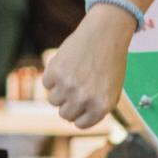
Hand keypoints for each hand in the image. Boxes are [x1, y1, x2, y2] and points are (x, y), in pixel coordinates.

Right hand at [41, 3, 135, 127]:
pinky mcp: (55, 72)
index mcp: (102, 106)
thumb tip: (75, 121)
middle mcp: (85, 99)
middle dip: (68, 102)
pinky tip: (67, 64)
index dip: (80, 112)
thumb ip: (95, 108)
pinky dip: (53, 75)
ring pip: (53, 100)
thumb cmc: (109, 62)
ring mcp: (69, 86)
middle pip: (64, 114)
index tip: (82, 102)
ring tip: (73, 74)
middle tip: (77, 86)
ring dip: (60, 89)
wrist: (105, 34)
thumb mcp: (111, 91)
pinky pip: (46, 83)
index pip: (79, 124)